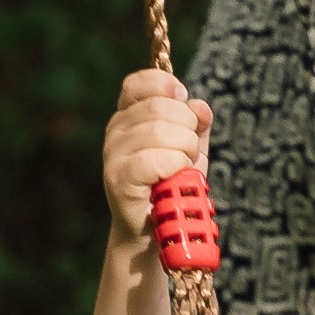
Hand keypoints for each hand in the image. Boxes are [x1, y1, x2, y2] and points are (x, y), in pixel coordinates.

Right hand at [100, 69, 210, 240]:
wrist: (156, 230)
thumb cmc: (172, 185)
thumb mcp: (190, 147)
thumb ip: (196, 123)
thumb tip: (200, 106)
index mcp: (129, 116)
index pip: (138, 83)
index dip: (164, 85)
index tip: (183, 98)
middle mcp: (116, 130)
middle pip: (160, 107)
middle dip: (188, 127)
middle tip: (189, 151)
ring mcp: (113, 154)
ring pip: (161, 131)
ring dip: (185, 150)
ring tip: (182, 168)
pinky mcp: (118, 178)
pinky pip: (155, 159)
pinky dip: (176, 167)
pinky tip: (174, 178)